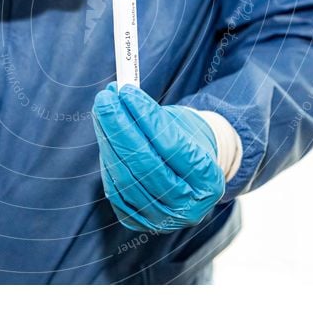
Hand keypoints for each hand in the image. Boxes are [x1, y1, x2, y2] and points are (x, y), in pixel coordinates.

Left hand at [92, 84, 225, 232]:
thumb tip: (122, 94)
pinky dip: (107, 157)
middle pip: (146, 165)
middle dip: (120, 127)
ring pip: (125, 178)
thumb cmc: (189, 143)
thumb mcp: (186, 128)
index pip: (173, 147)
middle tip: (106, 98)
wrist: (192, 178)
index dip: (147, 118)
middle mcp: (187, 207)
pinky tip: (104, 132)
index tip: (128, 92)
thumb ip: (157, 116)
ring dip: (108, 139)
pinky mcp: (137, 220)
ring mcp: (161, 219)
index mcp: (209, 182)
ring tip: (103, 108)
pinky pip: (114, 187)